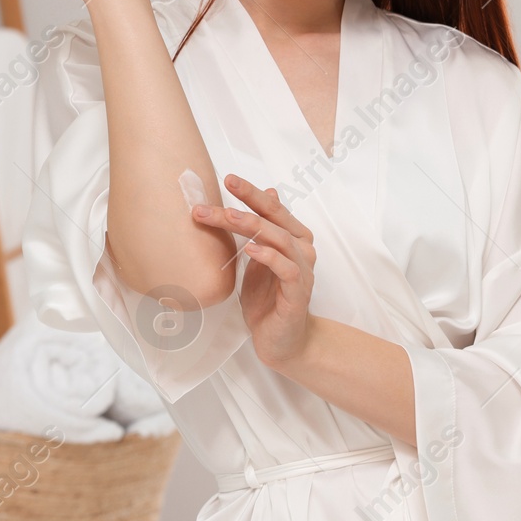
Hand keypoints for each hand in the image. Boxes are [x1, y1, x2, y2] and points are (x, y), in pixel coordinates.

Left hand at [191, 174, 317, 367]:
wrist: (282, 340)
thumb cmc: (268, 299)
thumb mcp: (257, 260)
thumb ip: (258, 230)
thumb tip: (267, 191)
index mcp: (292, 237)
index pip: (272, 208)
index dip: (251, 193)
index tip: (227, 179)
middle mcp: (302, 248)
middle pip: (273, 219)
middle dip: (245, 204)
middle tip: (218, 195)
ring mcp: (302, 269)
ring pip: (278, 239)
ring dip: (252, 226)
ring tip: (229, 217)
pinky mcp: (298, 292)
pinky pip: (287, 269)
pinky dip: (269, 257)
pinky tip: (250, 249)